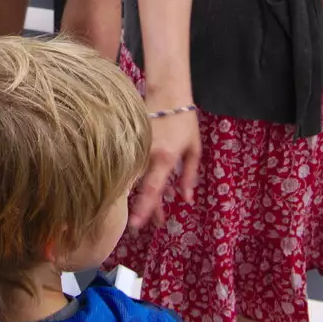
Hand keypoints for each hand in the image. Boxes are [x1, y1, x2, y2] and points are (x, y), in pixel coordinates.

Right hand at [130, 101, 200, 229]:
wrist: (166, 94)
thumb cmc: (184, 121)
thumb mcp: (193, 149)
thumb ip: (189, 175)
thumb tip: (186, 199)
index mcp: (164, 158)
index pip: (152, 188)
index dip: (145, 207)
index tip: (137, 225)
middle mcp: (146, 156)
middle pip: (139, 189)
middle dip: (142, 210)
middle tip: (145, 227)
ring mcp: (135, 149)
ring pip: (132, 180)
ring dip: (140, 198)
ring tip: (148, 215)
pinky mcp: (129, 144)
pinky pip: (130, 168)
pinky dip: (136, 181)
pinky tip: (143, 191)